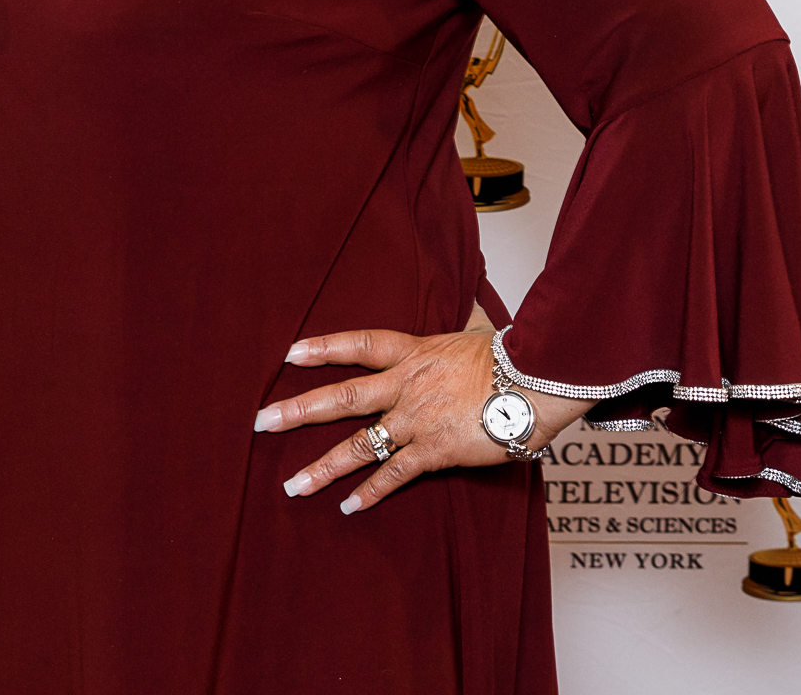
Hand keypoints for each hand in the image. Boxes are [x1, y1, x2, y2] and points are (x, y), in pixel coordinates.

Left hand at [255, 325, 594, 512]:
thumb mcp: (477, 331)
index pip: (359, 344)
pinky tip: (349, 507)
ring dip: (323, 466)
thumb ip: (463, 320)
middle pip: (342, 397)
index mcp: (414, 353)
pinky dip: (371, 492)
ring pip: (360, 445)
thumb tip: (470, 294)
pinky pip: (395, 475)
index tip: (289, 353)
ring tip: (293, 485)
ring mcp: (417, 420)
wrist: (538, 383)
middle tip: (262, 422)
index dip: (323, 348)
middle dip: (298, 410)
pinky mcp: (434, 451)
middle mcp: (406, 386)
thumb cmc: (514, 358)